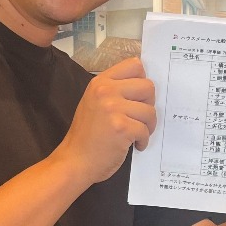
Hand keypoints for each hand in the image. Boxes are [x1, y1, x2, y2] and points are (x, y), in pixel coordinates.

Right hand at [54, 56, 156, 186]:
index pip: (135, 65)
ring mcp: (113, 108)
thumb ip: (114, 90)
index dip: (142, 81)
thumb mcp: (94, 102)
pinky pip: (145, 130)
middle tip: (140, 118)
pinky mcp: (121, 127)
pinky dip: (143, 140)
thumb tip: (143, 87)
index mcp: (100, 82)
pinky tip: (134, 145)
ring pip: (150, 110)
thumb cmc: (87, 135)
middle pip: (148, 87)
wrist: (74, 161)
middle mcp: (106, 91)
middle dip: (148, 105)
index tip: (139, 97)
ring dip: (147, 126)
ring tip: (136, 134)